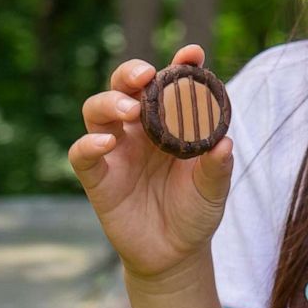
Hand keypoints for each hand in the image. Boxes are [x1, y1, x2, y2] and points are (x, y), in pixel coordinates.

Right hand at [68, 44, 234, 281]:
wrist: (176, 254)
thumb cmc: (195, 212)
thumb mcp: (213, 190)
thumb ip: (217, 167)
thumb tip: (224, 143)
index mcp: (169, 124)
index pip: (170, 86)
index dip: (180, 65)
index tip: (193, 54)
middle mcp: (139, 130)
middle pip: (123, 87)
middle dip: (131, 72)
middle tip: (146, 74)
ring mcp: (116, 151)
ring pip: (97, 110)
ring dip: (110, 101)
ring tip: (129, 109)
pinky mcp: (98, 178)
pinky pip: (82, 154)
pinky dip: (89, 143)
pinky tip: (106, 142)